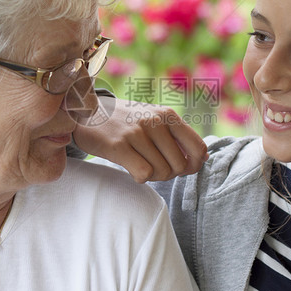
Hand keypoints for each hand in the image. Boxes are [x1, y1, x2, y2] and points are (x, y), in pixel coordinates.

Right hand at [72, 97, 208, 182]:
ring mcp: (136, 132)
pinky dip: (140, 178)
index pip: (198, 147)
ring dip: (153, 176)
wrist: (86, 112)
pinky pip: (144, 174)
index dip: (194, 165)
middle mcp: (155, 121)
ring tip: (140, 164)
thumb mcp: (153, 120)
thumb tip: (204, 158)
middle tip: (154, 166)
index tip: (182, 168)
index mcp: (168, 115)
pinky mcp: (119, 146)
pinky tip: (131, 168)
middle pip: (180, 166)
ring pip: (162, 172)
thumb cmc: (125, 121)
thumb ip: (177, 136)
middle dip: (169, 173)